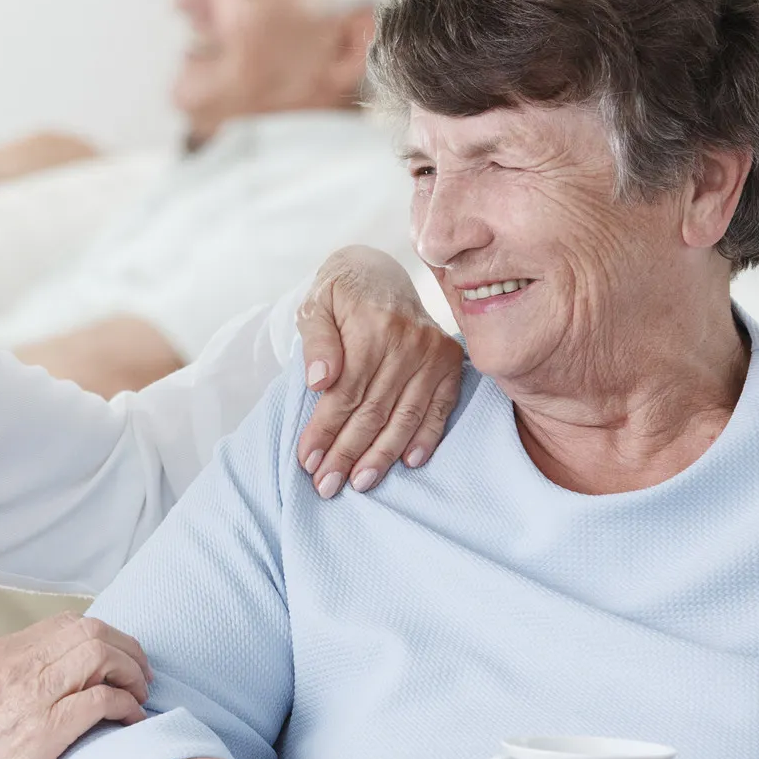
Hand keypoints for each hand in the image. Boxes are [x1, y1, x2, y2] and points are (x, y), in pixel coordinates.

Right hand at [0, 612, 150, 758]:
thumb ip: (4, 679)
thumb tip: (30, 678)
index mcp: (2, 653)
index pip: (67, 623)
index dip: (103, 636)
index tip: (117, 658)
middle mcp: (20, 663)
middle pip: (91, 631)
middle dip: (126, 649)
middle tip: (141, 673)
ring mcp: (35, 693)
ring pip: (101, 655)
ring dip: (131, 672)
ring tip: (140, 695)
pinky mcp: (49, 727)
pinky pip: (103, 699)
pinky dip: (127, 705)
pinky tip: (132, 719)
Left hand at [295, 246, 463, 496]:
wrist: (377, 272)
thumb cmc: (339, 293)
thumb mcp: (315, 304)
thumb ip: (316, 341)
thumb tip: (318, 381)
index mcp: (373, 326)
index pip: (346, 392)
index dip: (325, 430)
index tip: (308, 461)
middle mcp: (409, 341)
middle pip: (374, 410)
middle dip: (347, 453)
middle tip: (327, 486)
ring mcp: (434, 352)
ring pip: (405, 415)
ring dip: (381, 455)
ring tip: (359, 483)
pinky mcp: (450, 361)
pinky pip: (440, 407)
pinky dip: (426, 436)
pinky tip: (409, 462)